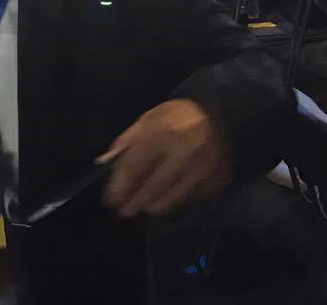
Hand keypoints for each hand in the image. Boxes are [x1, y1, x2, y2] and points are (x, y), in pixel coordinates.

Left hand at [99, 99, 231, 217]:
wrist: (219, 115)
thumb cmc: (176, 117)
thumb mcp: (147, 119)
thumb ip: (127, 141)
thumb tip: (107, 164)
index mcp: (162, 133)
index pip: (135, 168)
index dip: (120, 187)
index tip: (110, 200)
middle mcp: (183, 154)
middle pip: (153, 189)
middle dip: (134, 202)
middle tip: (123, 211)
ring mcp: (202, 170)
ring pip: (171, 200)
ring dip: (152, 206)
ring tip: (142, 206)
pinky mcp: (215, 181)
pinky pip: (189, 200)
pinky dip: (175, 201)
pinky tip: (166, 199)